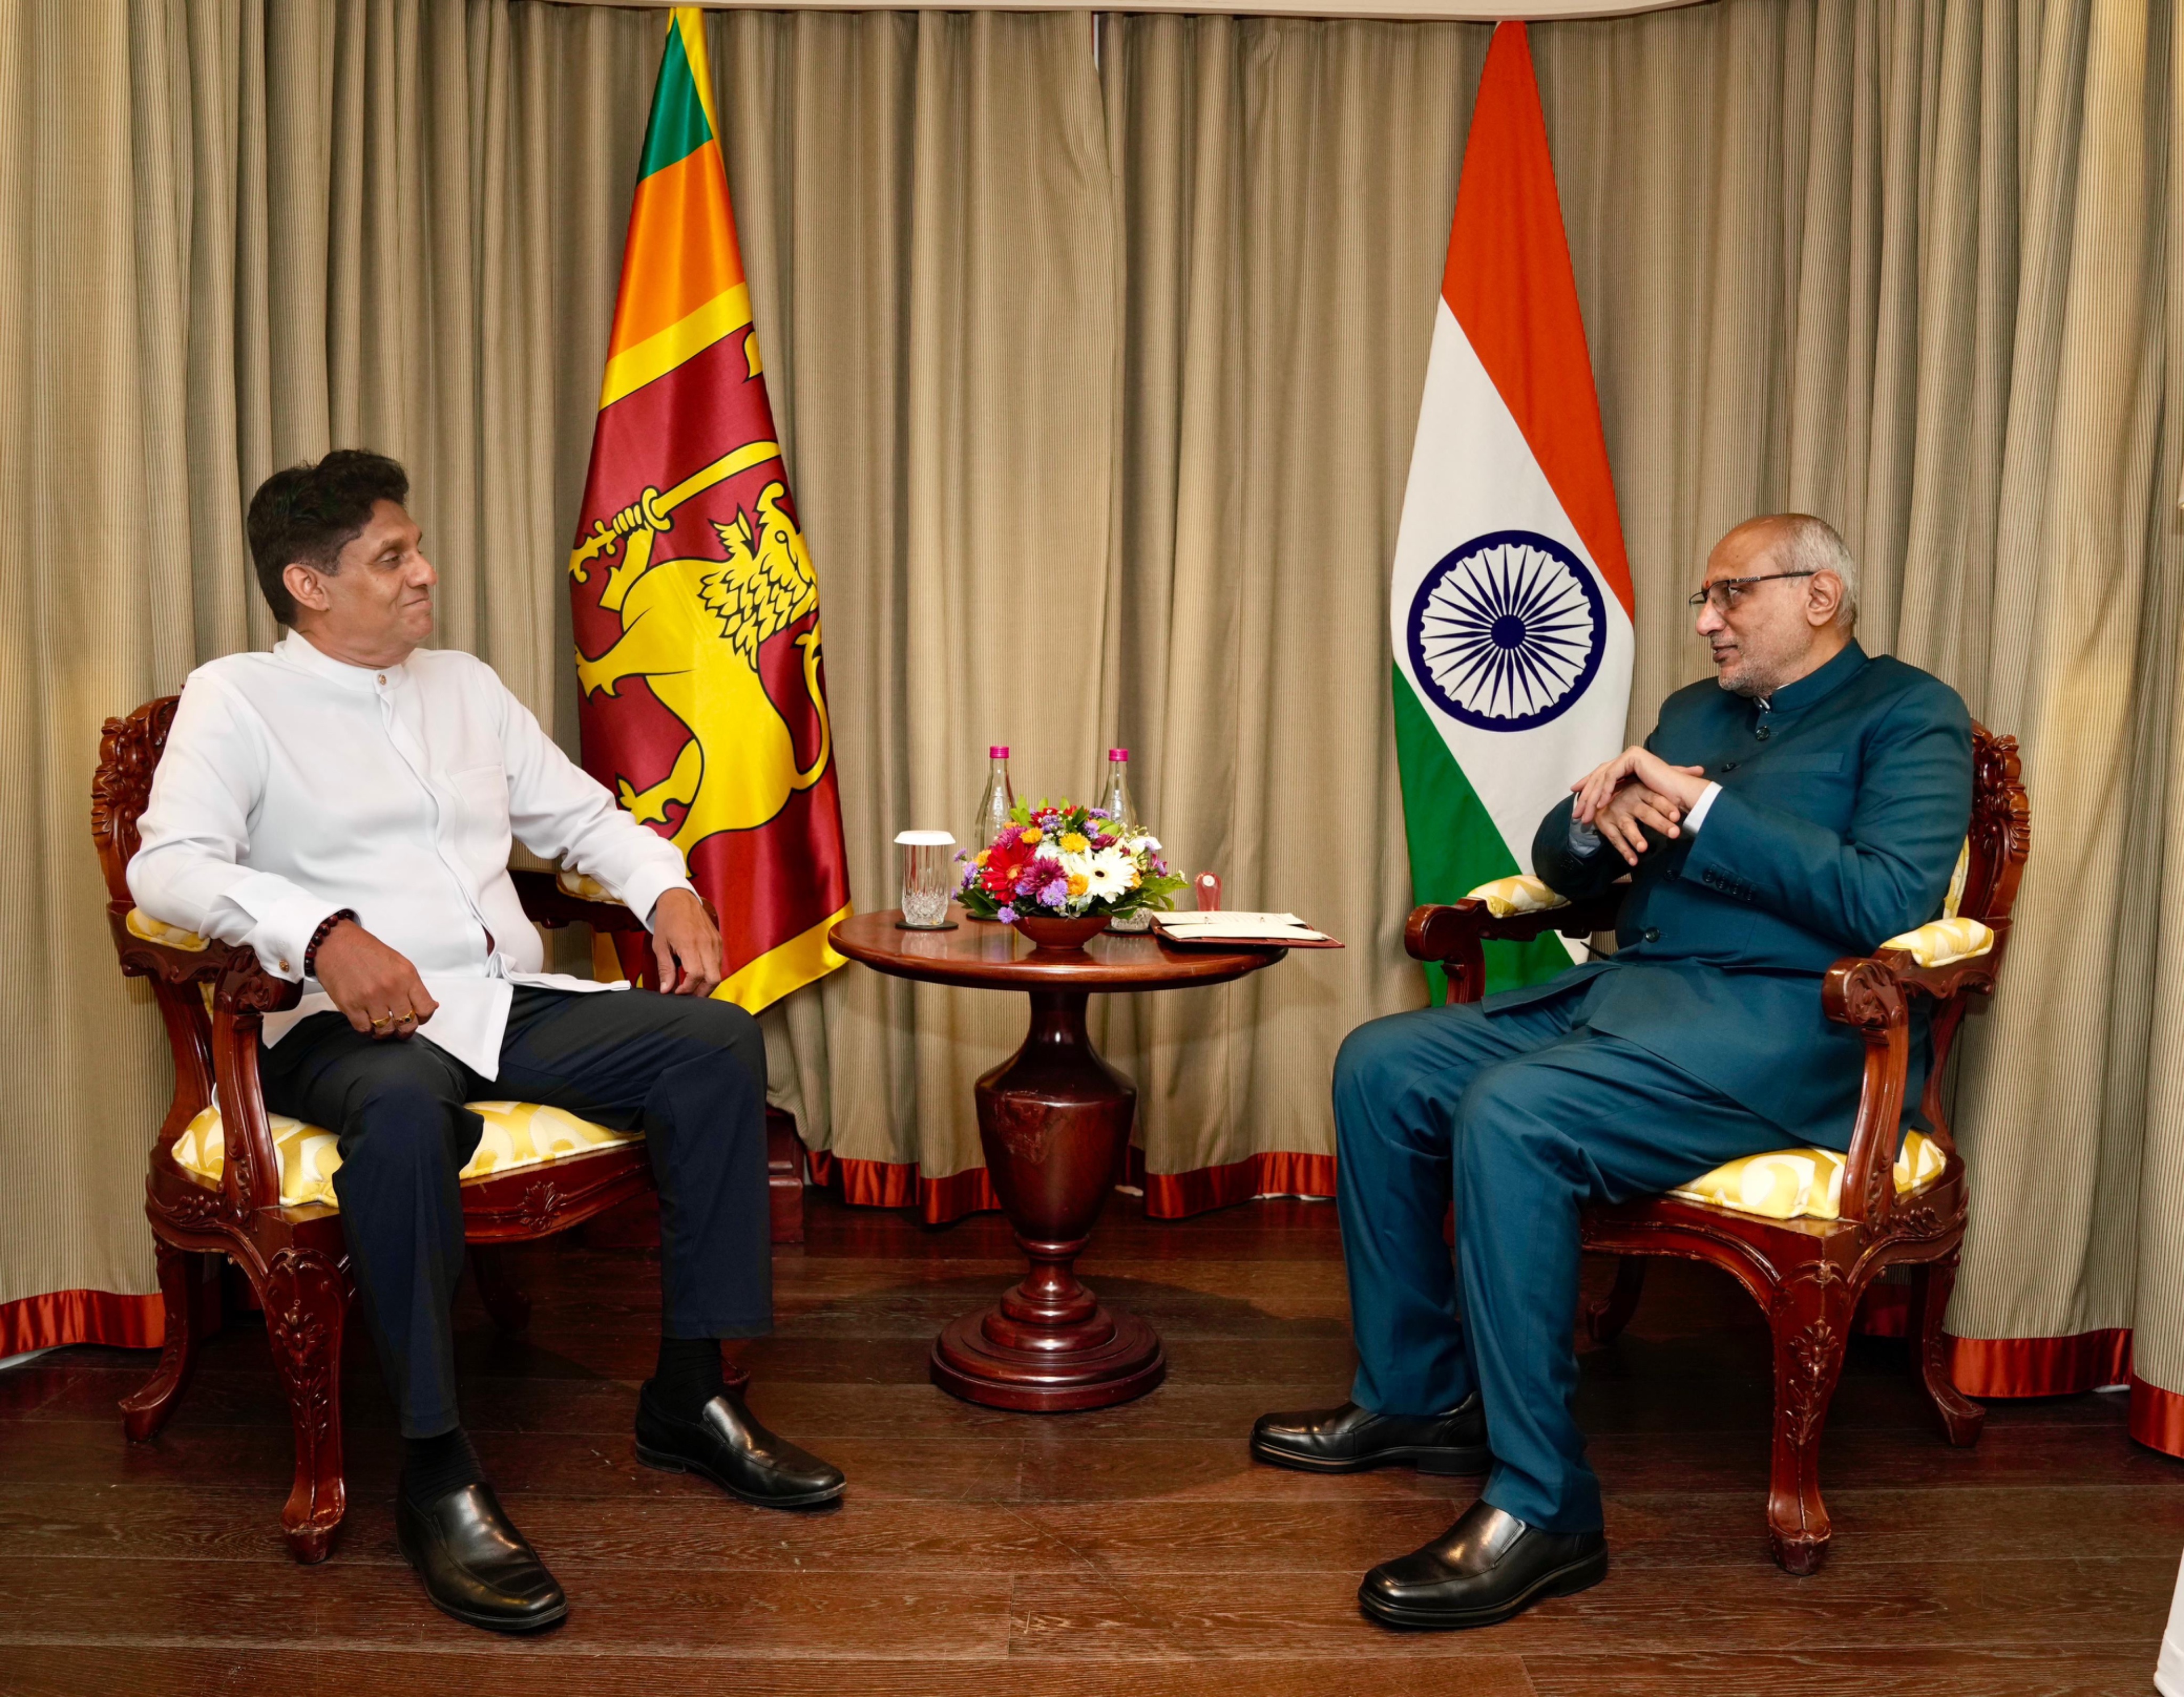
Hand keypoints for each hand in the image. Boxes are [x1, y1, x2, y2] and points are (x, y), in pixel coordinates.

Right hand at [311, 920, 438, 1039]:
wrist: (335, 943)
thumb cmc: (365, 951)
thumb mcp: (399, 963)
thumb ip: (413, 986)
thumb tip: (431, 1005)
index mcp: (406, 976)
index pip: (426, 1008)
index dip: (424, 1017)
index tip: (418, 1018)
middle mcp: (391, 988)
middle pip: (408, 1024)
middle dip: (406, 1030)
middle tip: (400, 1027)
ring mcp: (370, 998)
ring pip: (386, 1030)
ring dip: (385, 1032)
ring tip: (382, 1025)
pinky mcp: (350, 1005)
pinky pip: (364, 1029)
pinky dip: (367, 1029)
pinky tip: (367, 1022)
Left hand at [650, 888, 722, 996]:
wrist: (679, 898)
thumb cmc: (667, 920)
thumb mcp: (660, 945)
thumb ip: (665, 969)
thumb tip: (666, 989)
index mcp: (690, 944)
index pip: (696, 975)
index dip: (687, 989)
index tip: (677, 992)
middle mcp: (706, 944)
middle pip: (713, 978)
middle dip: (702, 992)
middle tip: (689, 996)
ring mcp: (715, 942)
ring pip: (718, 973)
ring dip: (706, 984)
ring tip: (692, 986)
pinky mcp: (719, 941)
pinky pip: (718, 963)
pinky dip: (710, 972)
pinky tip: (698, 974)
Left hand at [1571, 745, 1709, 823]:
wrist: (1680, 794)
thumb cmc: (1662, 798)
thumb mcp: (1633, 796)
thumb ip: (1617, 794)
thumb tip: (1599, 803)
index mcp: (1627, 764)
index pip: (1602, 774)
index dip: (1587, 785)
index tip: (1574, 795)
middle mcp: (1627, 757)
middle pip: (1599, 776)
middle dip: (1586, 796)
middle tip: (1577, 814)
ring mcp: (1629, 755)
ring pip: (1603, 776)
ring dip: (1592, 798)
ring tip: (1586, 815)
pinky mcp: (1633, 757)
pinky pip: (1612, 775)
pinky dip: (1605, 791)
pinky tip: (1601, 805)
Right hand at [1591, 783, 1685, 865]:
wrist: (1600, 794)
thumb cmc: (1631, 790)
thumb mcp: (1650, 781)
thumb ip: (1675, 775)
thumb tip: (1701, 769)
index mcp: (1639, 788)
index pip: (1656, 798)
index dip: (1666, 807)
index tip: (1678, 816)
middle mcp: (1627, 799)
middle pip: (1645, 813)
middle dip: (1660, 823)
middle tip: (1674, 833)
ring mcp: (1615, 811)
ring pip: (1627, 826)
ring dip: (1635, 837)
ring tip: (1644, 848)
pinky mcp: (1604, 823)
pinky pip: (1614, 838)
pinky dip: (1624, 850)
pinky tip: (1633, 861)